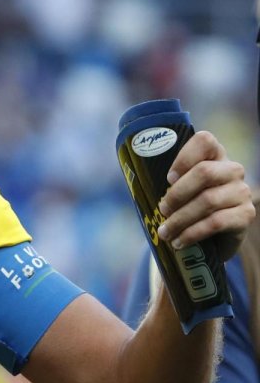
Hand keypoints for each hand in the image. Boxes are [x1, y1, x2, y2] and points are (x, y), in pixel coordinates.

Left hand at [157, 131, 252, 259]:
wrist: (213, 238)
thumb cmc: (188, 206)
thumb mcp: (178, 189)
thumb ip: (168, 181)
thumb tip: (138, 181)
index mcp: (214, 155)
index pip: (205, 140)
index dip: (184, 157)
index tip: (168, 178)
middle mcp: (232, 170)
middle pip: (204, 173)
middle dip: (176, 194)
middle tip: (161, 210)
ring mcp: (241, 192)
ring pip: (208, 201)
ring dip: (180, 219)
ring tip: (165, 232)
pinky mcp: (245, 215)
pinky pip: (216, 222)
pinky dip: (192, 233)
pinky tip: (179, 241)